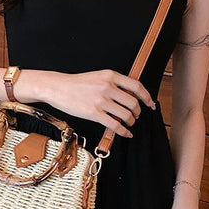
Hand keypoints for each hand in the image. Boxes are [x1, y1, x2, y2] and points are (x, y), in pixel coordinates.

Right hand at [16, 69, 155, 137]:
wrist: (58, 88)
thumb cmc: (77, 84)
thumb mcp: (98, 77)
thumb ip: (113, 84)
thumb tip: (130, 96)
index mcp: (110, 75)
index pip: (136, 86)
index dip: (146, 96)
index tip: (150, 104)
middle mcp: (107, 87)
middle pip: (133, 102)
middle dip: (137, 112)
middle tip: (136, 116)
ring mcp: (100, 100)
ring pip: (126, 115)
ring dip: (131, 122)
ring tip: (129, 123)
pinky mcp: (94, 113)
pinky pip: (115, 125)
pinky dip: (123, 131)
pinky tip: (125, 133)